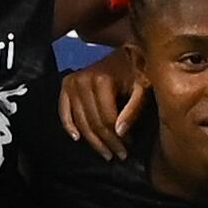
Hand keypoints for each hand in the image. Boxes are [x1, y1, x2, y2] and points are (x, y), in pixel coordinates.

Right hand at [58, 44, 144, 159]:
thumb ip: (133, 110)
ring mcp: (72, 82)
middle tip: (117, 156)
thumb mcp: (143, 87)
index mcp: (101, 80)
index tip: (126, 150)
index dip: (116, 139)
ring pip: (80, 121)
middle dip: (106, 143)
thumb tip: (120, 134)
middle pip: (92, 122)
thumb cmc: (139, 69)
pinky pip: (64, 109)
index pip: (106, 119)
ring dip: (91, 140)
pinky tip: (77, 138)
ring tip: (105, 153)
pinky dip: (68, 125)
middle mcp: (82, 81)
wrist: (127, 51)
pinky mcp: (67, 84)